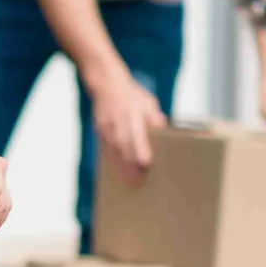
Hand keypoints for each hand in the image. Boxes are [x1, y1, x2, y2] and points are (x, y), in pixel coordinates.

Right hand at [89, 70, 164, 184]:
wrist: (107, 85)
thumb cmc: (132, 95)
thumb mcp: (148, 103)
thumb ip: (155, 118)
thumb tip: (165, 133)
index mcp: (132, 112)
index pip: (136, 133)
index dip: (140, 148)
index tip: (145, 163)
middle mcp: (118, 120)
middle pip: (123, 145)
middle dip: (129, 164)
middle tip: (138, 181)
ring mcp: (107, 126)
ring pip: (113, 150)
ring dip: (120, 167)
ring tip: (129, 182)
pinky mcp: (100, 130)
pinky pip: (106, 149)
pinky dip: (112, 161)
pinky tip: (118, 172)